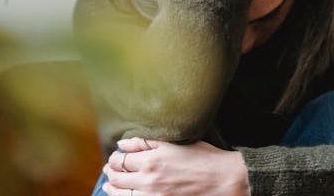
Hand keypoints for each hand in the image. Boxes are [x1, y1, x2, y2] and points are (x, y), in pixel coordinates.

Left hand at [102, 137, 249, 195]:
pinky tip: (125, 195)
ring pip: (121, 194)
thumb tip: (122, 144)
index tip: (116, 157)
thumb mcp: (174, 143)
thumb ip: (145, 143)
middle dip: (111, 172)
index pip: (120, 160)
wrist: (223, 180)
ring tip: (110, 185)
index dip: (114, 158)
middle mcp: (148, 180)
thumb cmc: (203, 158)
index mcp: (151, 160)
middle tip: (109, 170)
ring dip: (113, 188)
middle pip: (117, 178)